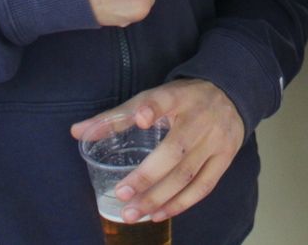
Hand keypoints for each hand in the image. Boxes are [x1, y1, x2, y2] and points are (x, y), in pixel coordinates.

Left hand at [70, 79, 244, 223]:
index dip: (154, 109)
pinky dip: (180, 203)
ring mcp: (216, 140)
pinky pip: (203, 186)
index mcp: (179, 96)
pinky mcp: (226, 157)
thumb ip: (116, 116)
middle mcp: (200, 118)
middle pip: (175, 150)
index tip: (142, 118)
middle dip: (147, 176)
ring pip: (187, 175)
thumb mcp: (153, 97)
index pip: (166, 99)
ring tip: (132, 214)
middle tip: (121, 194)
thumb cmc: (183, 99)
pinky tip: (158, 214)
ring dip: (159, 198)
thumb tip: (76, 132)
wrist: (231, 94)